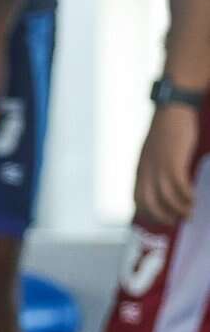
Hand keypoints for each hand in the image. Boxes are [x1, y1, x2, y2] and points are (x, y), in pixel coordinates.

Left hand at [134, 102, 200, 226]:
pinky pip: (179, 187)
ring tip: (189, 215)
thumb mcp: (155, 152)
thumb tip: (161, 183)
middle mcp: (146, 171)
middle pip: (150, 203)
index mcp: (140, 170)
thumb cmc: (167, 130)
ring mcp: (159, 167)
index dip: (148, 212)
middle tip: (176, 222)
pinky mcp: (173, 162)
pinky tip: (193, 201)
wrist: (173, 109)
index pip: (138, 198)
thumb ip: (155, 168)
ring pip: (166, 198)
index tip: (160, 219)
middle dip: (162, 216)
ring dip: (179, 209)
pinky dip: (186, 197)